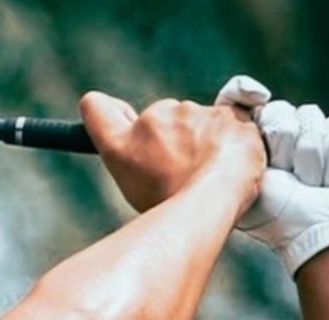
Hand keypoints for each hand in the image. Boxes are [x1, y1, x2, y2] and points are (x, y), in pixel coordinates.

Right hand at [80, 90, 263, 213]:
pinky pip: (231, 123)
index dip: (106, 110)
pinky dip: (233, 141)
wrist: (212, 202)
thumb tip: (131, 134)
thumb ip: (130, 154)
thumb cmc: (170, 203)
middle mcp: (151, 120)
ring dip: (204, 139)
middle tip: (182, 172)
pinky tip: (233, 164)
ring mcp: (190, 112)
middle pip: (160, 118)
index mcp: (121, 143)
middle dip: (172, 137)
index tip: (119, 117)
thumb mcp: (134, 187)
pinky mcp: (227, 113)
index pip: (95, 108)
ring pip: (198, 120)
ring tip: (210, 175)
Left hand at [215, 75, 328, 276]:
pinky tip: (328, 178)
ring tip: (309, 182)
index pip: (237, 98)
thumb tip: (228, 115)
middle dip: (282, 140)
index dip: (243, 92)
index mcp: (245, 144)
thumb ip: (226, 152)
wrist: (320, 230)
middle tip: (286, 171)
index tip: (256, 97)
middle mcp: (275, 137)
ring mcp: (308, 137)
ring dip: (308, 154)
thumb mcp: (238, 184)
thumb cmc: (276, 215)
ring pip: (308, 115)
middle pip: (276, 109)